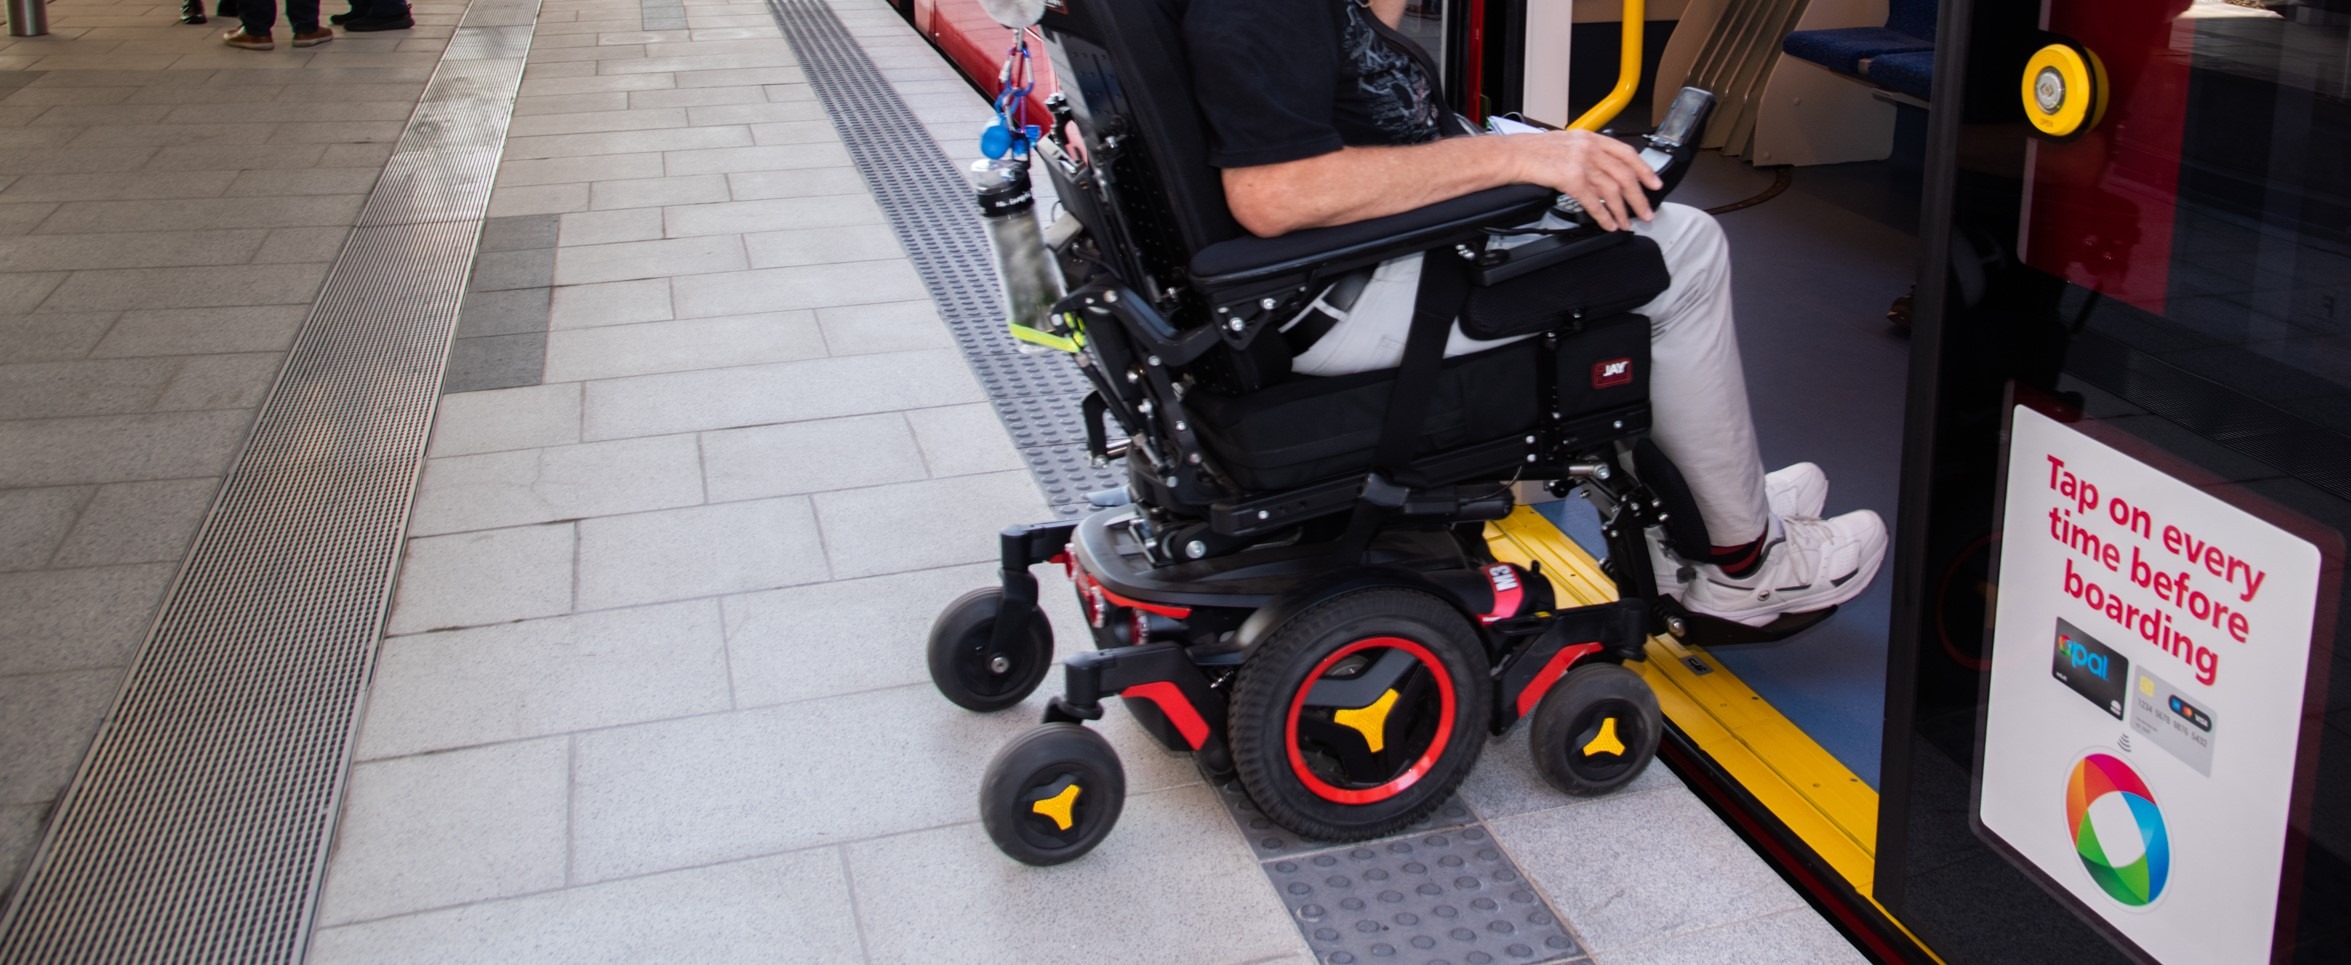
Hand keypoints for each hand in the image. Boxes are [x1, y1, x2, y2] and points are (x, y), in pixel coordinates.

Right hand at [1510, 129, 1661, 231]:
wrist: (1513, 155)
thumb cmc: (1533, 151)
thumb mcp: (1567, 144)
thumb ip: (1588, 153)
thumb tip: (1604, 171)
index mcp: (1591, 138)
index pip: (1627, 154)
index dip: (1644, 170)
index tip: (1654, 183)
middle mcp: (1590, 149)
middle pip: (1624, 175)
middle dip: (1638, 197)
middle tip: (1646, 212)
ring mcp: (1581, 163)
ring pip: (1612, 190)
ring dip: (1622, 211)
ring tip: (1626, 223)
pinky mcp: (1570, 178)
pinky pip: (1593, 202)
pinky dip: (1603, 216)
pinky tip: (1608, 224)